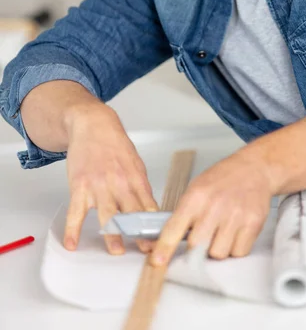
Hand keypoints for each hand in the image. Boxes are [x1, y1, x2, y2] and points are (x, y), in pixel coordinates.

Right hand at [63, 103, 158, 254]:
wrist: (93, 125)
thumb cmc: (114, 145)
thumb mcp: (135, 164)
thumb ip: (141, 187)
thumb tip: (150, 210)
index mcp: (135, 178)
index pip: (149, 206)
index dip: (155, 224)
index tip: (161, 239)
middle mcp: (119, 182)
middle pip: (132, 211)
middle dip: (140, 232)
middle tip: (146, 250)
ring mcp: (99, 184)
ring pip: (108, 213)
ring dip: (113, 234)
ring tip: (117, 251)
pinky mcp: (80, 185)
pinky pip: (76, 211)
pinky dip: (73, 229)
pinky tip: (72, 243)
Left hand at [150, 146, 271, 266]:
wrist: (253, 169)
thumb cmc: (223, 179)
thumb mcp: (196, 189)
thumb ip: (184, 214)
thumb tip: (169, 240)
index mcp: (196, 196)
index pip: (174, 228)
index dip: (164, 248)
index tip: (158, 262)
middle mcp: (215, 206)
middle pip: (196, 246)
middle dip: (196, 246)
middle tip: (203, 235)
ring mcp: (235, 216)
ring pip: (218, 253)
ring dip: (217, 248)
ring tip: (221, 230)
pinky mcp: (253, 224)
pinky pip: (238, 253)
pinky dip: (235, 248)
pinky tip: (235, 231)